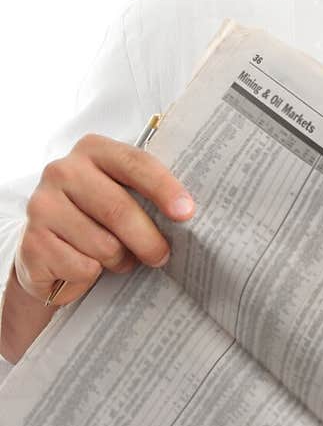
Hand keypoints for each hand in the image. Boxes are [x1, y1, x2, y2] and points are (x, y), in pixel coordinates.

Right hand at [13, 134, 195, 307]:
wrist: (46, 249)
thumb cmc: (97, 218)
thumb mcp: (121, 193)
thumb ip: (146, 193)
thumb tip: (187, 213)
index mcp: (93, 150)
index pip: (136, 164)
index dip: (165, 188)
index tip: (187, 213)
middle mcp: (62, 170)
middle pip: (119, 209)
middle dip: (149, 239)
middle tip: (162, 256)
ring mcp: (42, 205)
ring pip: (103, 245)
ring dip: (120, 261)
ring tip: (116, 259)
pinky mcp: (32, 242)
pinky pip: (82, 267)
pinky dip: (92, 275)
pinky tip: (84, 266)